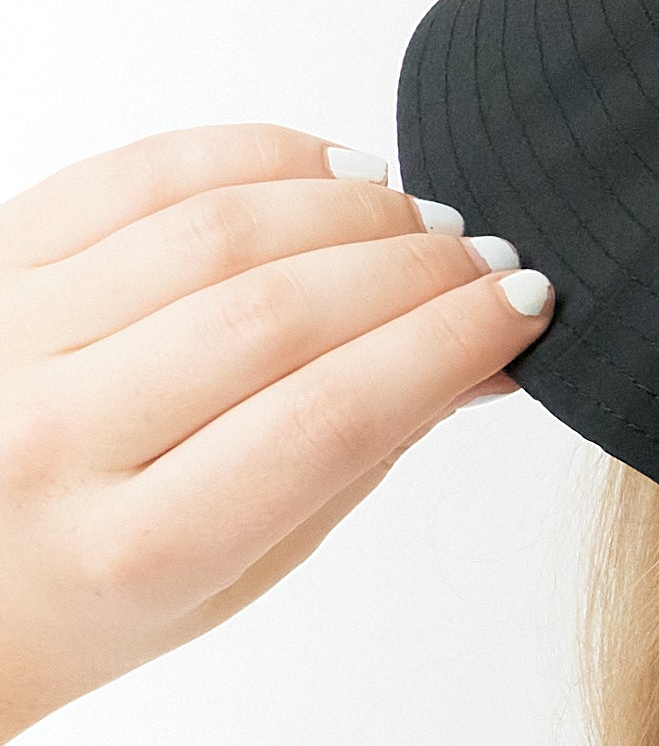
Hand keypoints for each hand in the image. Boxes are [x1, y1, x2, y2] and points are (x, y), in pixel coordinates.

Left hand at [0, 125, 555, 745]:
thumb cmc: (98, 590)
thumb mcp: (239, 569)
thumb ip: (357, 459)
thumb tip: (485, 355)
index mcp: (135, 551)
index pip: (327, 420)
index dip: (444, 345)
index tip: (520, 307)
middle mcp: (56, 438)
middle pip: (276, 315)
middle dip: (411, 270)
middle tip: (484, 260)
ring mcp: (10, 336)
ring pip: (213, 229)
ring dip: (345, 209)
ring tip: (416, 219)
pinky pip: (135, 174)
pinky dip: (250, 154)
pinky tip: (325, 173)